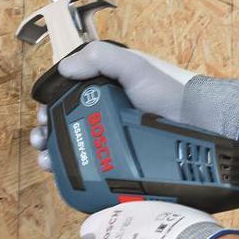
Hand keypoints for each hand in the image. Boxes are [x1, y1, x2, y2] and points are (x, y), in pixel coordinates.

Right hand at [29, 41, 238, 170]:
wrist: (198, 127)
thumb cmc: (166, 96)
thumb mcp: (133, 68)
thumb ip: (101, 59)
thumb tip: (64, 68)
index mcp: (101, 100)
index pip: (64, 108)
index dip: (47, 114)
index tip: (41, 120)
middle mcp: (103, 126)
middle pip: (63, 134)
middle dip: (45, 138)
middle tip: (41, 142)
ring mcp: (111, 151)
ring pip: (72, 158)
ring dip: (54, 159)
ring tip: (47, 161)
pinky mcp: (120, 173)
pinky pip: (91, 178)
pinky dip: (74, 179)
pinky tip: (64, 179)